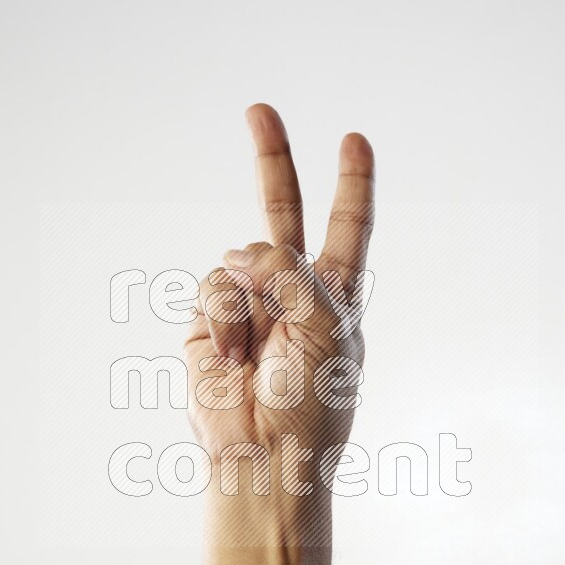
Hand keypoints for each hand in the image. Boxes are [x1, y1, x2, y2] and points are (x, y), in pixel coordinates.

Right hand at [184, 103, 375, 534]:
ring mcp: (248, 305)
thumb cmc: (312, 402)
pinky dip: (224, 320)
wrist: (264, 455)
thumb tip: (239, 251)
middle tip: (258, 109)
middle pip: (282, 212)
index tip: (355, 139)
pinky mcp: (210, 323)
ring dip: (249, 296)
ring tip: (257, 351)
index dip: (352, 184)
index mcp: (336, 296)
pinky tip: (233, 359)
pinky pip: (213, 289)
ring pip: (239, 258)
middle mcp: (291, 292)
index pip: (347, 227)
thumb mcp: (328, 329)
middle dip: (272, 160)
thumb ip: (292, 272)